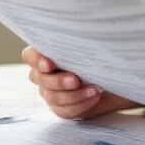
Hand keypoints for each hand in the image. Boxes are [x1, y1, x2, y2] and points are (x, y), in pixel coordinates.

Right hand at [20, 46, 134, 119]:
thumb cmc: (99, 57)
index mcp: (45, 55)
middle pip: (41, 80)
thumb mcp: (90, 47)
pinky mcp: (62, 108)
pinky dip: (80, 105)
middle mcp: (43, 75)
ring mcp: (51, 93)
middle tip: (76, 79)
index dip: (36, 60)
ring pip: (53, 97)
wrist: (115, 78)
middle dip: (59, 81)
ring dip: (74, 95)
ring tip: (94, 89)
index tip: (49, 64)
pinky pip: (64, 111)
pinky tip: (94, 97)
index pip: (29, 56)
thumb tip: (79, 33)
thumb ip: (78, 44)